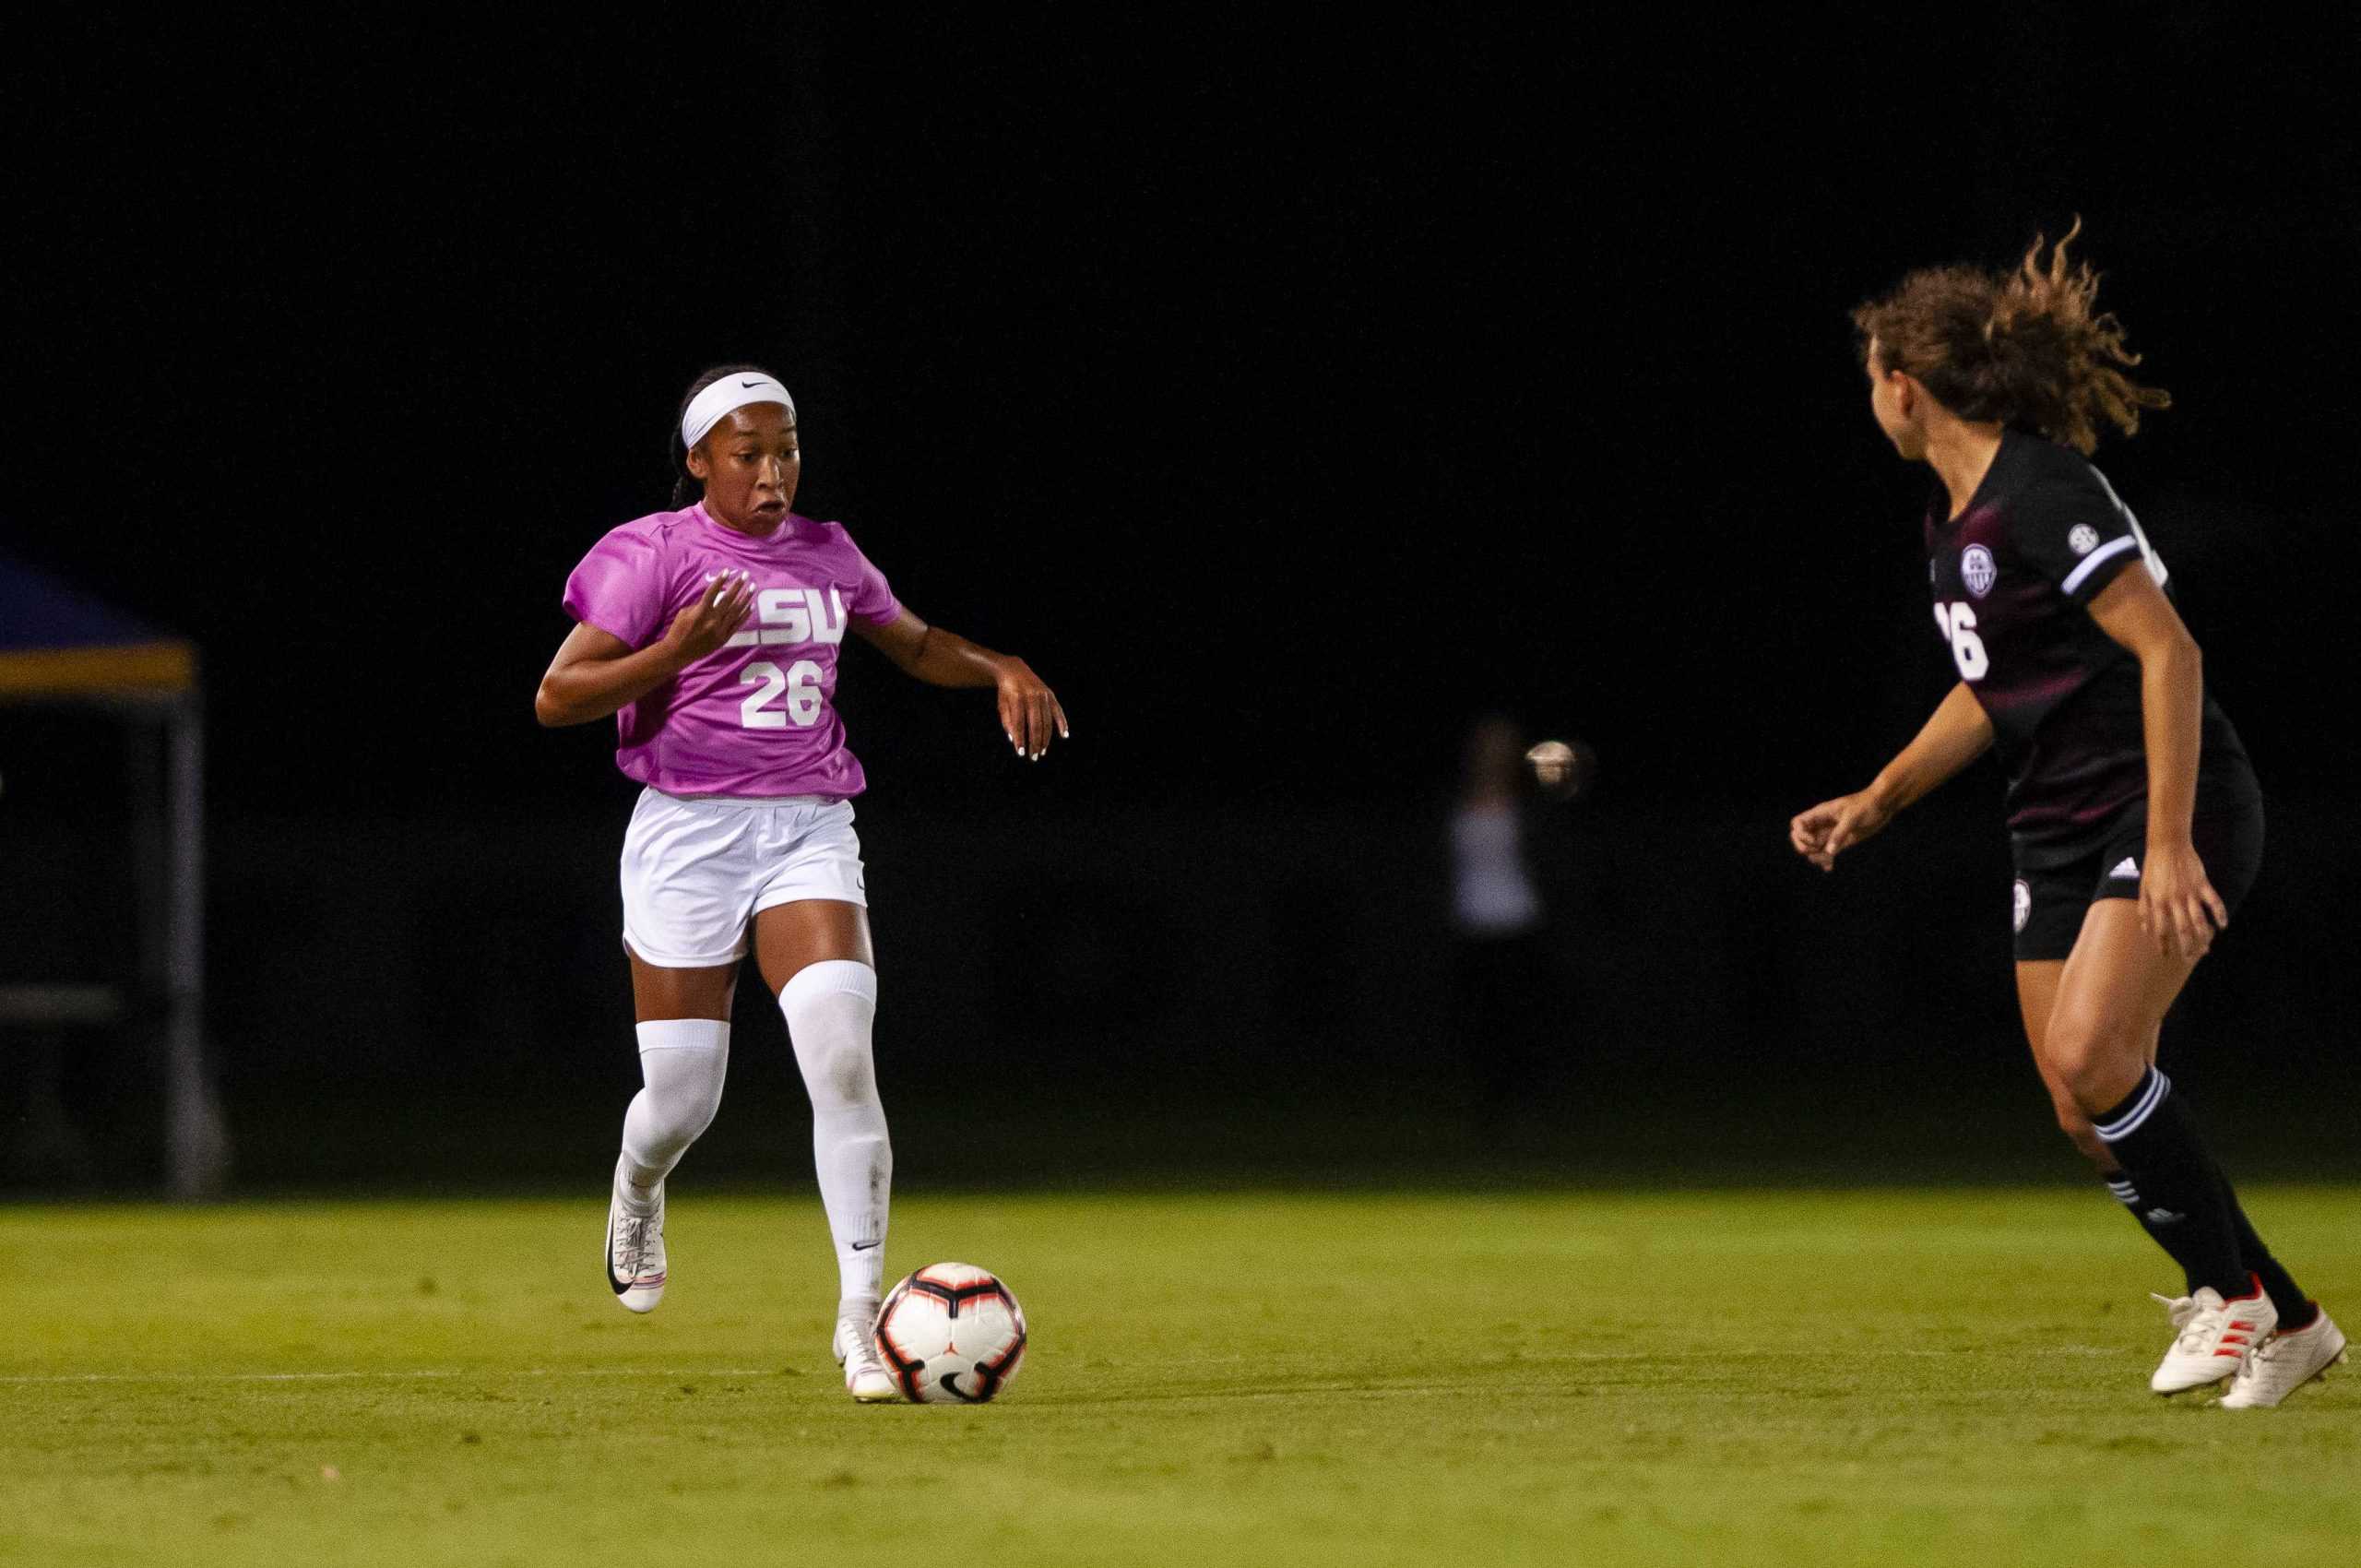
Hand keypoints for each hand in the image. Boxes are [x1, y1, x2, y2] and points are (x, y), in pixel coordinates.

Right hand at [661, 569, 755, 663]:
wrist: (678, 652)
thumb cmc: (679, 629)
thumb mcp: (685, 613)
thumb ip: (700, 604)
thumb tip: (715, 597)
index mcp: (701, 612)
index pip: (713, 592)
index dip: (720, 580)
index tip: (728, 571)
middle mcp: (712, 620)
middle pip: (728, 600)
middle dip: (738, 586)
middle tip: (745, 575)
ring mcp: (720, 630)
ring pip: (736, 611)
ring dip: (745, 598)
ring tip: (752, 587)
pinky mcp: (724, 638)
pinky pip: (738, 624)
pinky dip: (745, 615)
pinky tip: (751, 606)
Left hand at [994, 657, 1069, 761]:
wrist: (1014, 669)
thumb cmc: (1006, 691)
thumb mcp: (1002, 705)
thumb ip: (1007, 722)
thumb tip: (1014, 740)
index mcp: (1016, 697)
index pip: (1019, 723)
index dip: (1020, 739)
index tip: (1021, 753)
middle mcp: (1032, 696)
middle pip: (1035, 724)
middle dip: (1035, 742)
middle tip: (1034, 756)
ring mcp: (1043, 695)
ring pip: (1047, 721)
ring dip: (1046, 738)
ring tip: (1042, 751)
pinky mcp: (1051, 695)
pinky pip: (1058, 711)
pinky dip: (1062, 723)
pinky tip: (1064, 735)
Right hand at [1789, 788, 1895, 871]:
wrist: (1882, 806)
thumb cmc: (1866, 805)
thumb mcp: (1852, 817)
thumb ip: (1839, 833)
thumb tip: (1829, 851)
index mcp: (1821, 813)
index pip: (1798, 824)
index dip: (1800, 835)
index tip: (1813, 841)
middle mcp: (1822, 824)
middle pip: (1801, 837)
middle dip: (1804, 847)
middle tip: (1816, 851)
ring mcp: (1830, 833)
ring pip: (1813, 848)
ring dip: (1816, 856)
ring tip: (1828, 861)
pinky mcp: (1840, 841)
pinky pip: (1827, 852)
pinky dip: (1825, 860)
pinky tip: (1829, 867)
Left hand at [2139, 836, 2227, 961]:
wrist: (2168, 845)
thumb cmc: (2154, 867)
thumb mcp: (2144, 888)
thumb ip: (2145, 909)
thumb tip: (2145, 929)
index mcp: (2158, 902)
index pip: (2160, 929)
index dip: (2163, 944)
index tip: (2166, 955)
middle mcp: (2174, 900)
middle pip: (2182, 929)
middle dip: (2187, 946)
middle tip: (2190, 958)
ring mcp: (2189, 892)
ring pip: (2199, 919)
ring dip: (2204, 935)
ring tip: (2207, 948)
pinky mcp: (2202, 884)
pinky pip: (2214, 901)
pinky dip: (2220, 914)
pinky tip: (2223, 925)